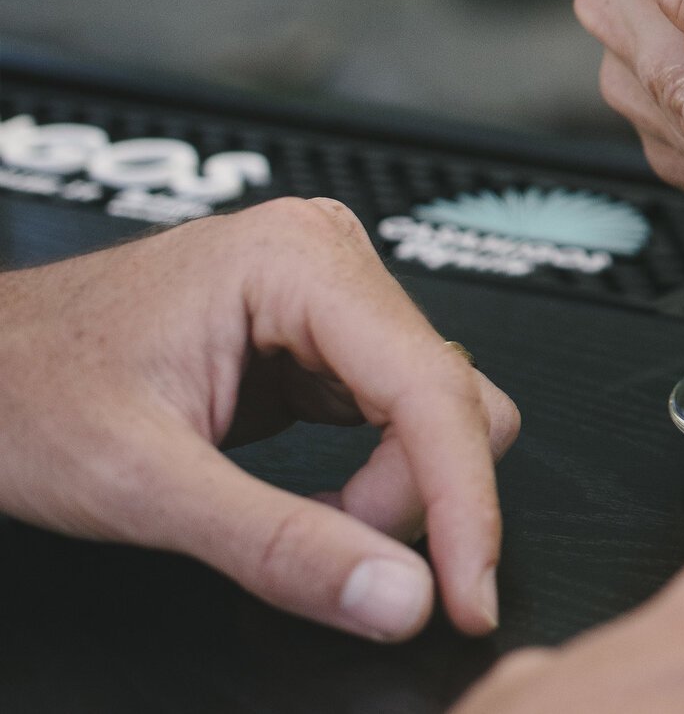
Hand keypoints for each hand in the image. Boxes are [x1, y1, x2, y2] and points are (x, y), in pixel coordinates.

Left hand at [0, 198, 520, 639]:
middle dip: (404, 501)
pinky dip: (369, 482)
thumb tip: (396, 595)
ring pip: (436, 413)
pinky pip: (399, 418)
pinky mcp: (325, 339)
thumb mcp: (145, 486)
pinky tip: (309, 505)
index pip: (436, 390)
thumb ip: (279, 547)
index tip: (466, 596)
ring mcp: (332, 296)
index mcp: (300, 260)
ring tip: (300, 524)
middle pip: (449, 402)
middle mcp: (330, 260)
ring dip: (390, 493)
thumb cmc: (24, 391)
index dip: (464, 504)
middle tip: (328, 559)